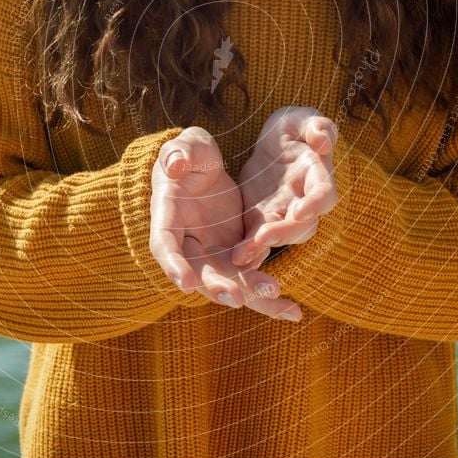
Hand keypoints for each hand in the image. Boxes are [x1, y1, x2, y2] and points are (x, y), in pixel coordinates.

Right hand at [150, 126, 302, 319]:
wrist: (207, 167)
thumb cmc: (189, 154)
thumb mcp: (184, 147)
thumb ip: (178, 152)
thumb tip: (175, 164)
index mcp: (168, 217)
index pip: (164, 245)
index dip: (173, 264)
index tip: (186, 283)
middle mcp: (188, 244)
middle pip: (199, 274)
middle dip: (218, 287)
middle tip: (238, 298)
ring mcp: (212, 253)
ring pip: (229, 284)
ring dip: (251, 296)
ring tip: (278, 299)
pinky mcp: (235, 254)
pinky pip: (251, 279)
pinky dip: (270, 297)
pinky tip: (293, 310)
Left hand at [231, 106, 338, 267]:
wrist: (273, 143)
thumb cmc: (293, 127)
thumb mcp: (302, 119)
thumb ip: (316, 125)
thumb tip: (324, 139)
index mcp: (317, 175)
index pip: (324, 194)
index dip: (315, 204)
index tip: (301, 212)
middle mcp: (304, 201)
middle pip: (303, 225)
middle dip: (284, 233)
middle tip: (264, 238)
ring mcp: (283, 213)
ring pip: (279, 236)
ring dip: (263, 247)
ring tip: (242, 254)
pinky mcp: (261, 219)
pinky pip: (256, 238)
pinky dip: (247, 249)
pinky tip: (233, 257)